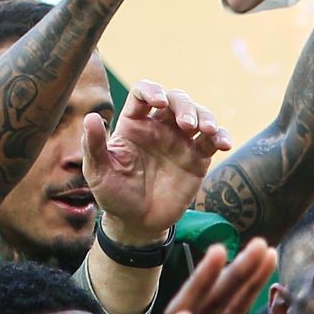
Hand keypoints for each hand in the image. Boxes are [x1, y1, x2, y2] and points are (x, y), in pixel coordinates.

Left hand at [85, 80, 229, 246]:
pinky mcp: (197, 159)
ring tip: (208, 132)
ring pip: (198, 115)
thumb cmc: (114, 195)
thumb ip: (94, 145)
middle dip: (184, 106)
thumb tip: (90, 118)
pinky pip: (212, 141)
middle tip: (188, 125)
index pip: (143, 94)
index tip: (158, 103)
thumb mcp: (98, 172)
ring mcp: (180, 142)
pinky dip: (221, 137)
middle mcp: (158, 128)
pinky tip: (224, 143)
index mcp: (133, 124)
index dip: (152, 91)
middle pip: (176, 100)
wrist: (138, 223)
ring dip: (206, 117)